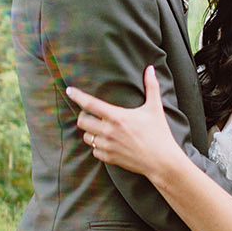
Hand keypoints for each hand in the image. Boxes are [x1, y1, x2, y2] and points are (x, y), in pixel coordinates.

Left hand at [66, 66, 183, 178]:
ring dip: (90, 132)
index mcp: (117, 117)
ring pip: (86, 137)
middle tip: (90, 114)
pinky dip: (97, 146)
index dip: (77, 96)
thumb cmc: (159, 133)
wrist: (162, 162)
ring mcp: (107, 146)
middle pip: (82, 121)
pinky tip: (106, 142)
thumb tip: (150, 68)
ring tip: (99, 128)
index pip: (90, 103)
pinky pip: (94, 151)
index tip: (69, 90)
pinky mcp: (109, 158)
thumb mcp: (155, 108)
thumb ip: (151, 86)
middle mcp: (108, 131)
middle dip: (83, 116)